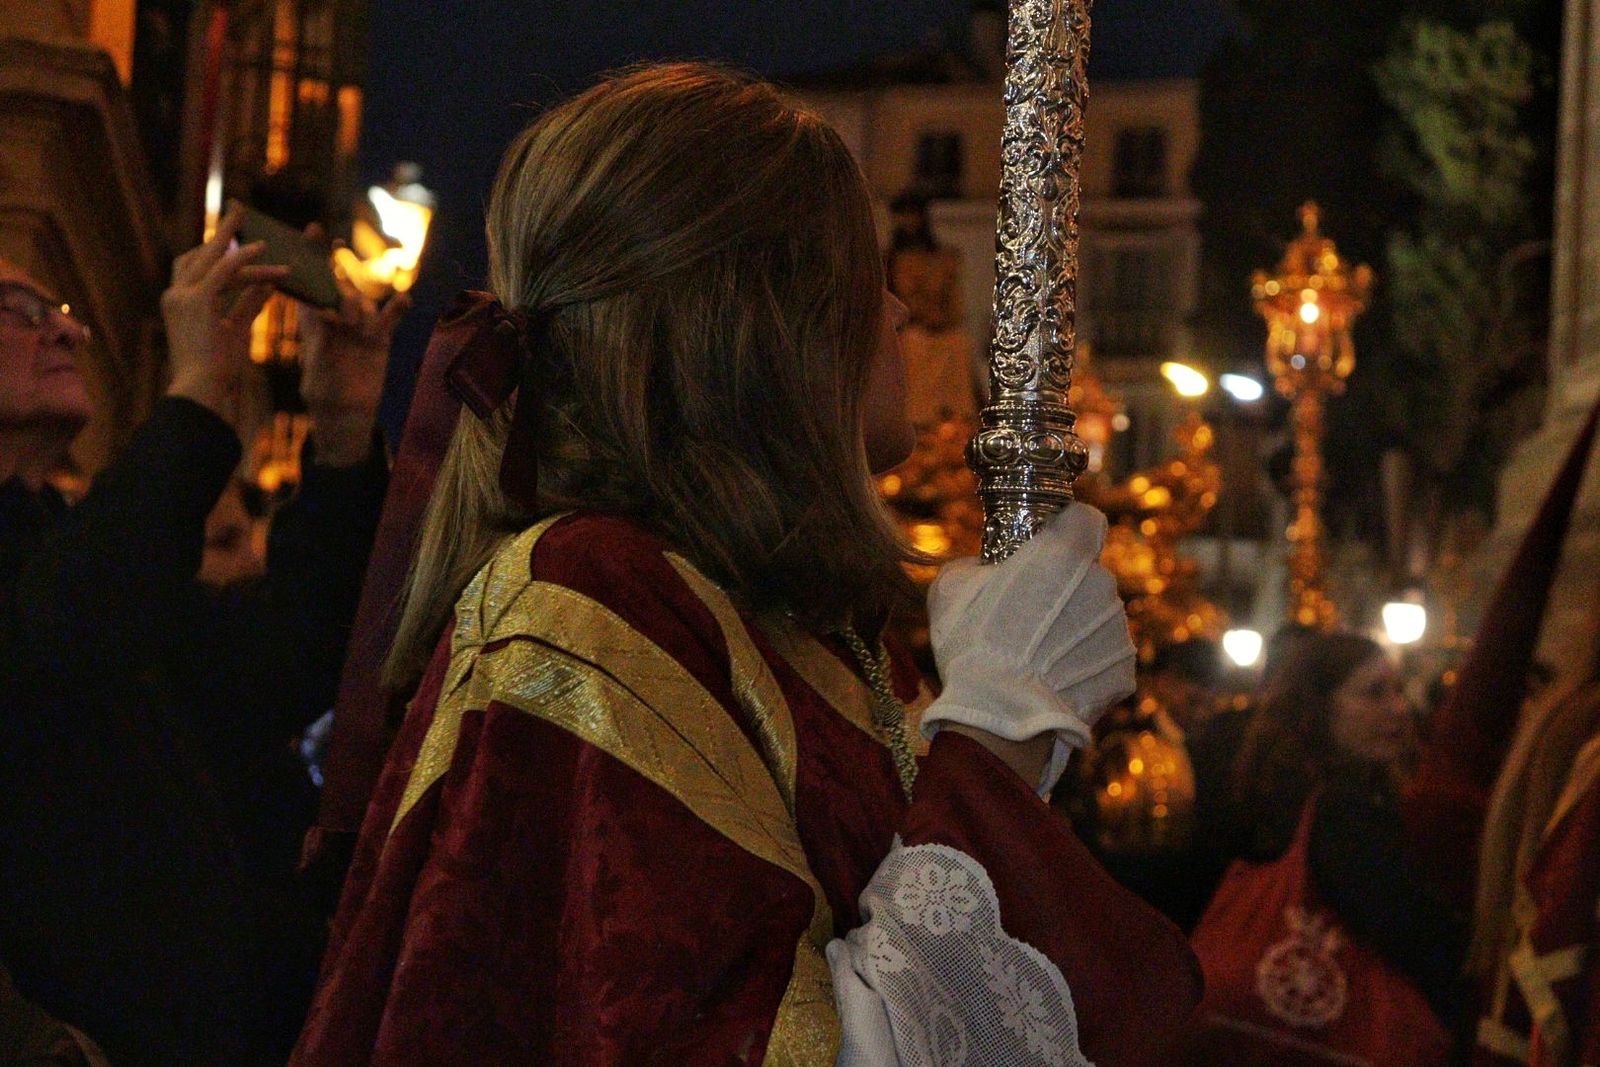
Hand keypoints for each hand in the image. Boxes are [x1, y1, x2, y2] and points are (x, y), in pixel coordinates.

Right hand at [161, 202, 286, 426]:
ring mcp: (182, 297)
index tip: (230, 238)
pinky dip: (243, 258)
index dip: (211, 249)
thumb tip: (268, 285)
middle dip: (219, 232)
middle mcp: (174, 296)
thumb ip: (249, 305)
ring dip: (237, 242)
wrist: (202, 390)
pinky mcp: (197, 302)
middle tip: (239, 211)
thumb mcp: (236, 330)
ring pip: (214, 260)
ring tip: (256, 225)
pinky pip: (224, 271)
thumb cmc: (217, 370)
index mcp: (177, 304)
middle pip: (198, 254)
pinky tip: (261, 249)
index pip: (192, 267)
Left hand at [297, 251, 408, 466]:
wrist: (345, 414)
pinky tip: (403, 301)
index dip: (311, 257)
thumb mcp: (316, 366)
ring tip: (352, 323)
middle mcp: (338, 319)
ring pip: (363, 301)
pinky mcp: (381, 340)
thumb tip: (325, 317)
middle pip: (339, 285)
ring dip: (357, 303)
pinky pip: (390, 319)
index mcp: (314, 321)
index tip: (312, 230)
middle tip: (333, 253)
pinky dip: (397, 309)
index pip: (311, 284)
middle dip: (337, 267)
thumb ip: (322, 341)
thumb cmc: (321, 392)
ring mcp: (361, 328)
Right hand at [922, 505, 1135, 790]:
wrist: (1002, 716)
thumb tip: (981, 568)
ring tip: (1037, 658)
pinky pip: (1104, 658)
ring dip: (1074, 629)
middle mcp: (1101, 584)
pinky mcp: (1124, 670)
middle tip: (1029, 615)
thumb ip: (974, 565)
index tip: (1048, 548)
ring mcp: (1118, 630)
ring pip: (1098, 617)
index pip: (1086, 519)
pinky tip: (1052, 683)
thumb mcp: (950, 589)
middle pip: (1090, 574)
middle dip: (1065, 588)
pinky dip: (1084, 667)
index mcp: (1064, 553)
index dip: (1068, 530)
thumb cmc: (973, 646)